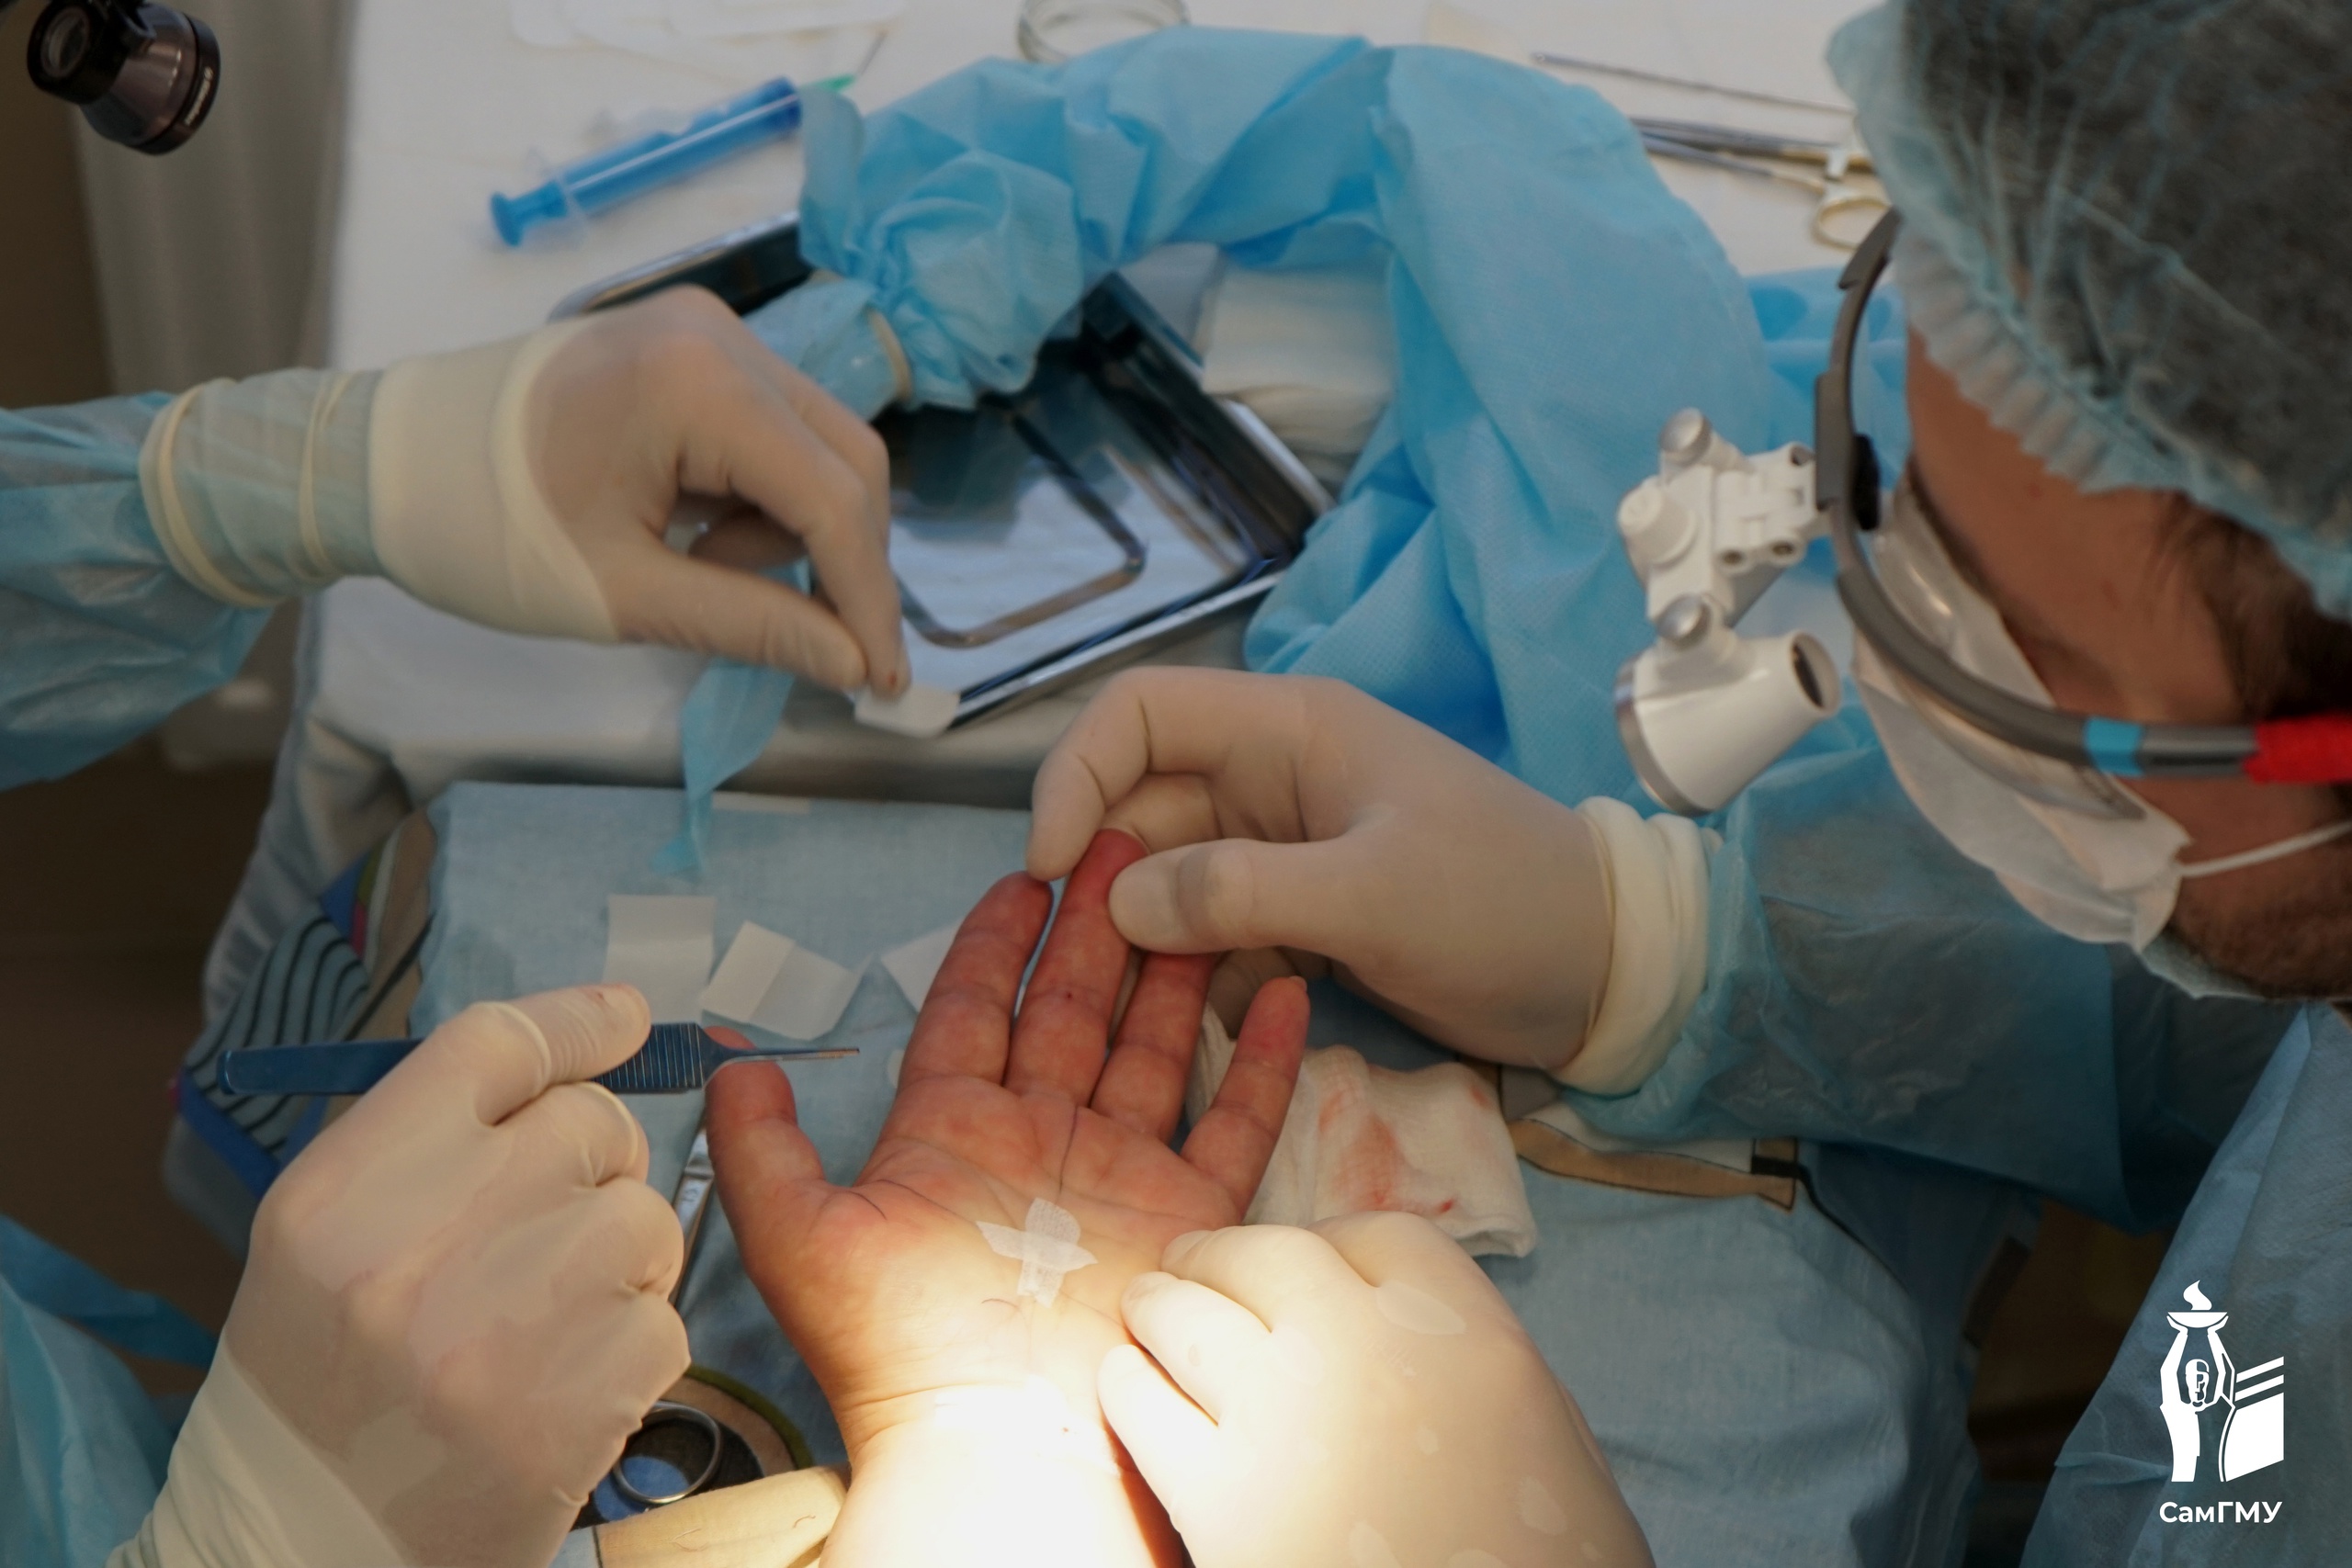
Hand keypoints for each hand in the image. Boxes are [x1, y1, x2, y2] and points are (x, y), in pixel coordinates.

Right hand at [137, 986, 688, 1567]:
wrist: (311, 1542)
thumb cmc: (325, 1377)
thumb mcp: (329, 1236)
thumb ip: (434, 1135)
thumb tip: (578, 1052)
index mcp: (345, 1187)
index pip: (494, 1045)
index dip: (576, 1022)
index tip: (627, 1018)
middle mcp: (423, 1238)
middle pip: (590, 1122)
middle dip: (595, 1164)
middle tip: (546, 1229)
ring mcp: (509, 1319)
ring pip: (647, 1216)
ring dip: (624, 1258)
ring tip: (550, 1317)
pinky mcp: (584, 1396)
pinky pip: (665, 1318)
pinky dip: (632, 1346)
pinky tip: (564, 1383)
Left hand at [373, 285, 908, 691]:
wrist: (381, 458)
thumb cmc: (485, 529)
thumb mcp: (625, 596)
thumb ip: (752, 624)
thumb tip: (854, 666)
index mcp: (697, 385)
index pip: (830, 498)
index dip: (867, 596)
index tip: (882, 679)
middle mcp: (720, 337)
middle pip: (847, 460)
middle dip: (842, 560)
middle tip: (821, 644)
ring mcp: (708, 331)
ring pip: (819, 442)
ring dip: (795, 526)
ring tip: (706, 570)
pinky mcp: (691, 345)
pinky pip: (774, 425)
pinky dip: (763, 493)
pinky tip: (700, 532)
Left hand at [707, 830, 1308, 1567]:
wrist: (1003, 1450)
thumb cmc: (900, 1356)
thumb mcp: (804, 1240)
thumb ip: (762, 1150)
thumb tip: (733, 1068)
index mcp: (952, 1133)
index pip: (976, 1008)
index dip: (996, 940)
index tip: (1025, 872)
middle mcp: (1039, 1140)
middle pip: (1073, 1008)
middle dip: (1097, 925)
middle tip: (1126, 841)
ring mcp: (1119, 1175)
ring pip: (1156, 1046)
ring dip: (1178, 968)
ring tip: (1204, 888)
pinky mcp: (1189, 1218)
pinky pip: (1235, 1124)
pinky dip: (1265, 1061)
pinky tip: (1287, 992)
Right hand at [1026, 669, 1613, 1069]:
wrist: (1609, 970)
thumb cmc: (1501, 904)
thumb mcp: (1372, 895)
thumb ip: (1239, 891)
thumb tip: (1117, 898)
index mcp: (1288, 730)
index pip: (1137, 715)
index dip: (1075, 778)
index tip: (1049, 874)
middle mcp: (1272, 778)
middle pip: (1139, 810)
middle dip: (1108, 888)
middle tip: (1095, 976)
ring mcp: (1286, 849)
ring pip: (1169, 883)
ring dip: (1151, 946)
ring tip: (1150, 1017)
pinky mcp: (1303, 915)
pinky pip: (1214, 935)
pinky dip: (1202, 980)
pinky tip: (1221, 1030)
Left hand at [1099, 1215, 1653, 1567]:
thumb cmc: (1549, 1567)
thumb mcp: (1560, 1449)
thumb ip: (1490, 1369)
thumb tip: (1431, 1332)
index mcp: (1472, 1339)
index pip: (1382, 1238)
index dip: (1337, 1246)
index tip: (1313, 1271)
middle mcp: (1370, 1354)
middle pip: (1271, 1257)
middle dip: (1228, 1258)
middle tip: (1197, 1267)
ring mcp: (1284, 1419)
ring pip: (1189, 1314)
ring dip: (1163, 1305)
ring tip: (1148, 1309)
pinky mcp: (1217, 1499)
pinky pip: (1142, 1400)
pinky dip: (1131, 1383)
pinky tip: (1134, 1388)